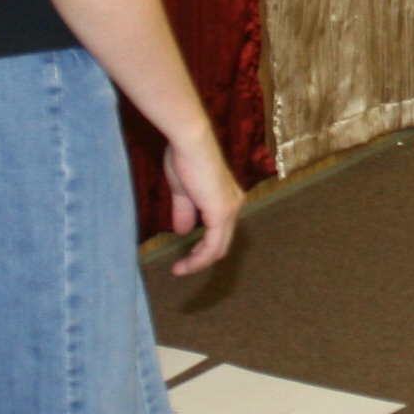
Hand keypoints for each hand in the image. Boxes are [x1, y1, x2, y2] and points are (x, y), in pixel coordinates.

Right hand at [161, 131, 243, 275]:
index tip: (187, 256)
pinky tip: (185, 264)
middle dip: (202, 258)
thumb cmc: (185, 159)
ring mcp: (230, 210)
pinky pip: (212, 245)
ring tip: (180, 270)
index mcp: (227, 199)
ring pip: (218, 248)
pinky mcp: (221, 213)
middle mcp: (234, 205)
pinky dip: (199, 258)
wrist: (190, 143)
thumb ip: (185, 212)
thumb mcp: (183, 191)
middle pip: (222, 243)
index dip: (204, 247)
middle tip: (182, 267)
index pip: (221, 231)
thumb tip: (183, 232)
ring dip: (198, 262)